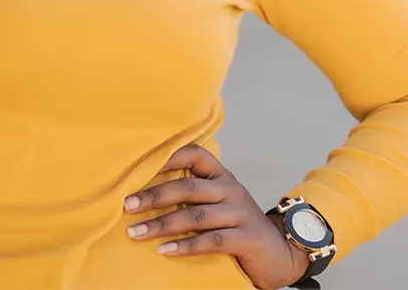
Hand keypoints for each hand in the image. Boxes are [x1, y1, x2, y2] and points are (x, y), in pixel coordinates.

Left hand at [123, 144, 309, 289]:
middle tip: (127, 205)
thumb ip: (193, 196)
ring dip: (162, 224)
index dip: (168, 156)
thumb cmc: (238, 227)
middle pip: (189, 187)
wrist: (280, 252)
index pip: (196, 154)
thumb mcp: (219, 204)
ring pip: (196, 216)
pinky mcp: (247, 238)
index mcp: (222, 177)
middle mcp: (231, 190)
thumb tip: (145, 194)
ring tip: (136, 233)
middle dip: (155, 195)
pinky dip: (186, 246)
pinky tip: (165, 251)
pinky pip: (211, 241)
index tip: (139, 167)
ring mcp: (240, 213)